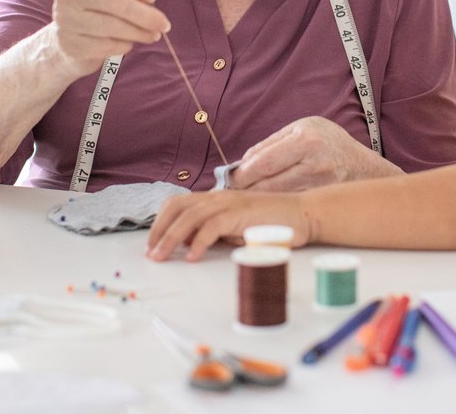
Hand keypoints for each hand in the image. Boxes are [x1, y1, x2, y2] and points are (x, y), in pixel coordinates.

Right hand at [49, 0, 170, 78]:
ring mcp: (65, 19)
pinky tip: (129, 42)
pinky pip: (107, 46)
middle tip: (164, 24)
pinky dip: (125, 45)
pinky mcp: (70, 44)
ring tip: (153, 35)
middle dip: (145, 15)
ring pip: (113, 26)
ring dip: (140, 32)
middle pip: (114, 1)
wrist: (65, 36)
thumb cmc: (94, 6)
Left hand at [146, 191, 310, 261]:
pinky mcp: (241, 214)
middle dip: (159, 230)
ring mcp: (230, 203)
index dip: (161, 222)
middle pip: (177, 207)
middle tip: (150, 253)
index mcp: (216, 199)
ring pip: (189, 217)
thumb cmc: (274, 224)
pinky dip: (198, 242)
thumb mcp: (237, 228)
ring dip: (171, 238)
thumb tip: (191, 244)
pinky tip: (191, 257)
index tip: (152, 244)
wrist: (304, 214)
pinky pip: (212, 227)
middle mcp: (219, 197)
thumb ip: (216, 232)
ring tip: (161, 257)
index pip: (178, 204)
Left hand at [225, 116, 402, 190]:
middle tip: (231, 192)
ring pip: (276, 199)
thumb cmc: (328, 143)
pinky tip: (266, 205)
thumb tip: (242, 163)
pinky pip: (289, 206)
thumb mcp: (301, 128)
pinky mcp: (322, 202)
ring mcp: (321, 186)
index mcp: (306, 139)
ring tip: (245, 198)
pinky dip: (274, 207)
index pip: (264, 163)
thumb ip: (270, 144)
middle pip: (268, 185)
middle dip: (246, 190)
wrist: (363, 166)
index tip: (230, 179)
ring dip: (257, 200)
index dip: (242, 174)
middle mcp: (315, 164)